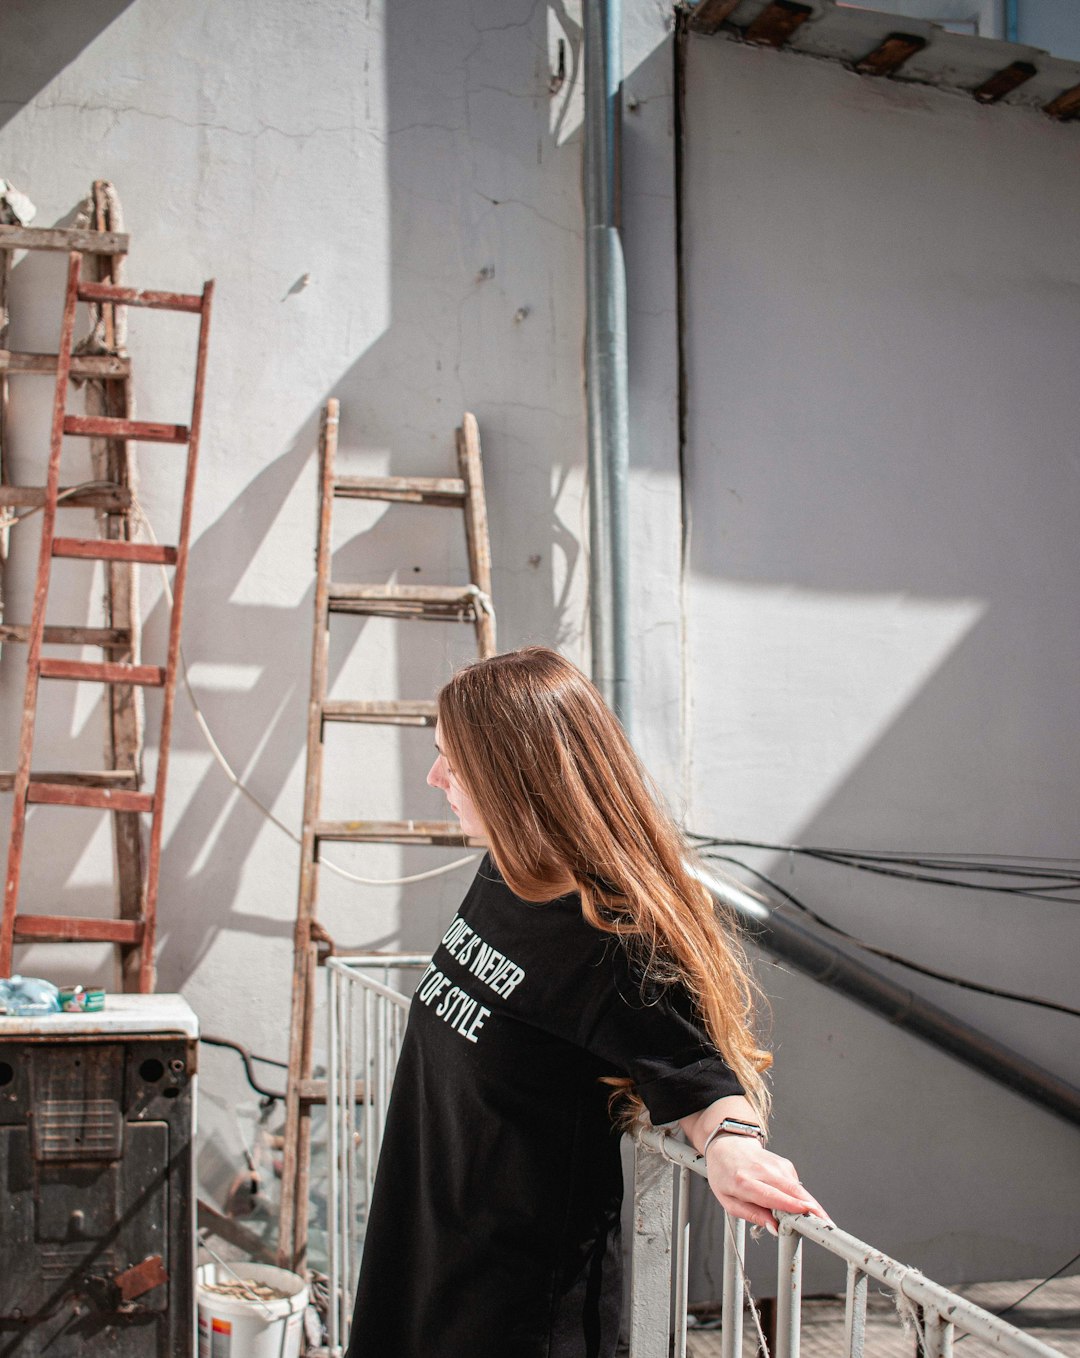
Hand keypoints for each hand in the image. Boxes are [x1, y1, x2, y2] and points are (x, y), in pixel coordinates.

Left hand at [703, 1135, 829, 1233]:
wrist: (726, 1145)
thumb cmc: (724, 1174)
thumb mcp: (728, 1200)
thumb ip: (751, 1215)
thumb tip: (774, 1228)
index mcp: (743, 1181)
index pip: (769, 1194)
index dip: (788, 1204)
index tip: (805, 1212)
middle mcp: (761, 1170)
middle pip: (790, 1191)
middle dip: (811, 1207)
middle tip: (827, 1224)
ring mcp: (775, 1165)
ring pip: (798, 1189)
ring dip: (810, 1206)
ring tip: (818, 1222)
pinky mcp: (784, 1164)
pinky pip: (795, 1186)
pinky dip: (799, 1198)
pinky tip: (793, 1203)